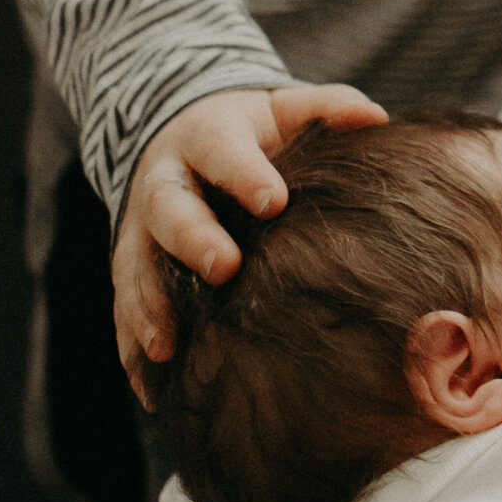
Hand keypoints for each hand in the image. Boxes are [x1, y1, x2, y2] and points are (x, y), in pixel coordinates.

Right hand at [113, 81, 386, 395]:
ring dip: (150, 306)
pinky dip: (133, 348)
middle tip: (224, 268)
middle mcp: (164, 181)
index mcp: (206, 136)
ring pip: (136, 265)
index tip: (274, 200)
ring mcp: (140, 228)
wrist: (179, 137)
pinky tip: (152, 392)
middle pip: (170, 207)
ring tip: (167, 347)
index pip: (222, 150)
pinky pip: (124, 309)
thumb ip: (327, 108)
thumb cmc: (250, 132)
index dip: (245, 174)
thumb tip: (377, 117)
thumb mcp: (282, 109)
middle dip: (193, 238)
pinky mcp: (131, 267)